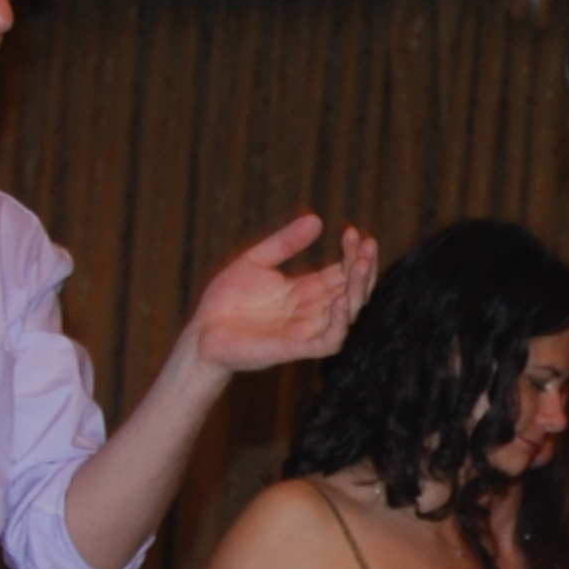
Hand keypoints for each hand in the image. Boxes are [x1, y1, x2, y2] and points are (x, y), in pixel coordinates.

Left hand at [185, 215, 380, 375]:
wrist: (201, 334)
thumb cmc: (225, 302)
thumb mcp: (255, 261)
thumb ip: (285, 243)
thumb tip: (317, 219)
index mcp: (303, 292)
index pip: (340, 273)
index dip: (351, 254)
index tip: (352, 231)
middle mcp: (310, 311)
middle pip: (350, 290)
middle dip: (362, 268)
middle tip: (368, 245)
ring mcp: (305, 331)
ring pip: (347, 313)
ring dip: (358, 289)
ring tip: (361, 264)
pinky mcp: (295, 348)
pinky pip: (330, 340)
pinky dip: (339, 322)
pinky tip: (340, 298)